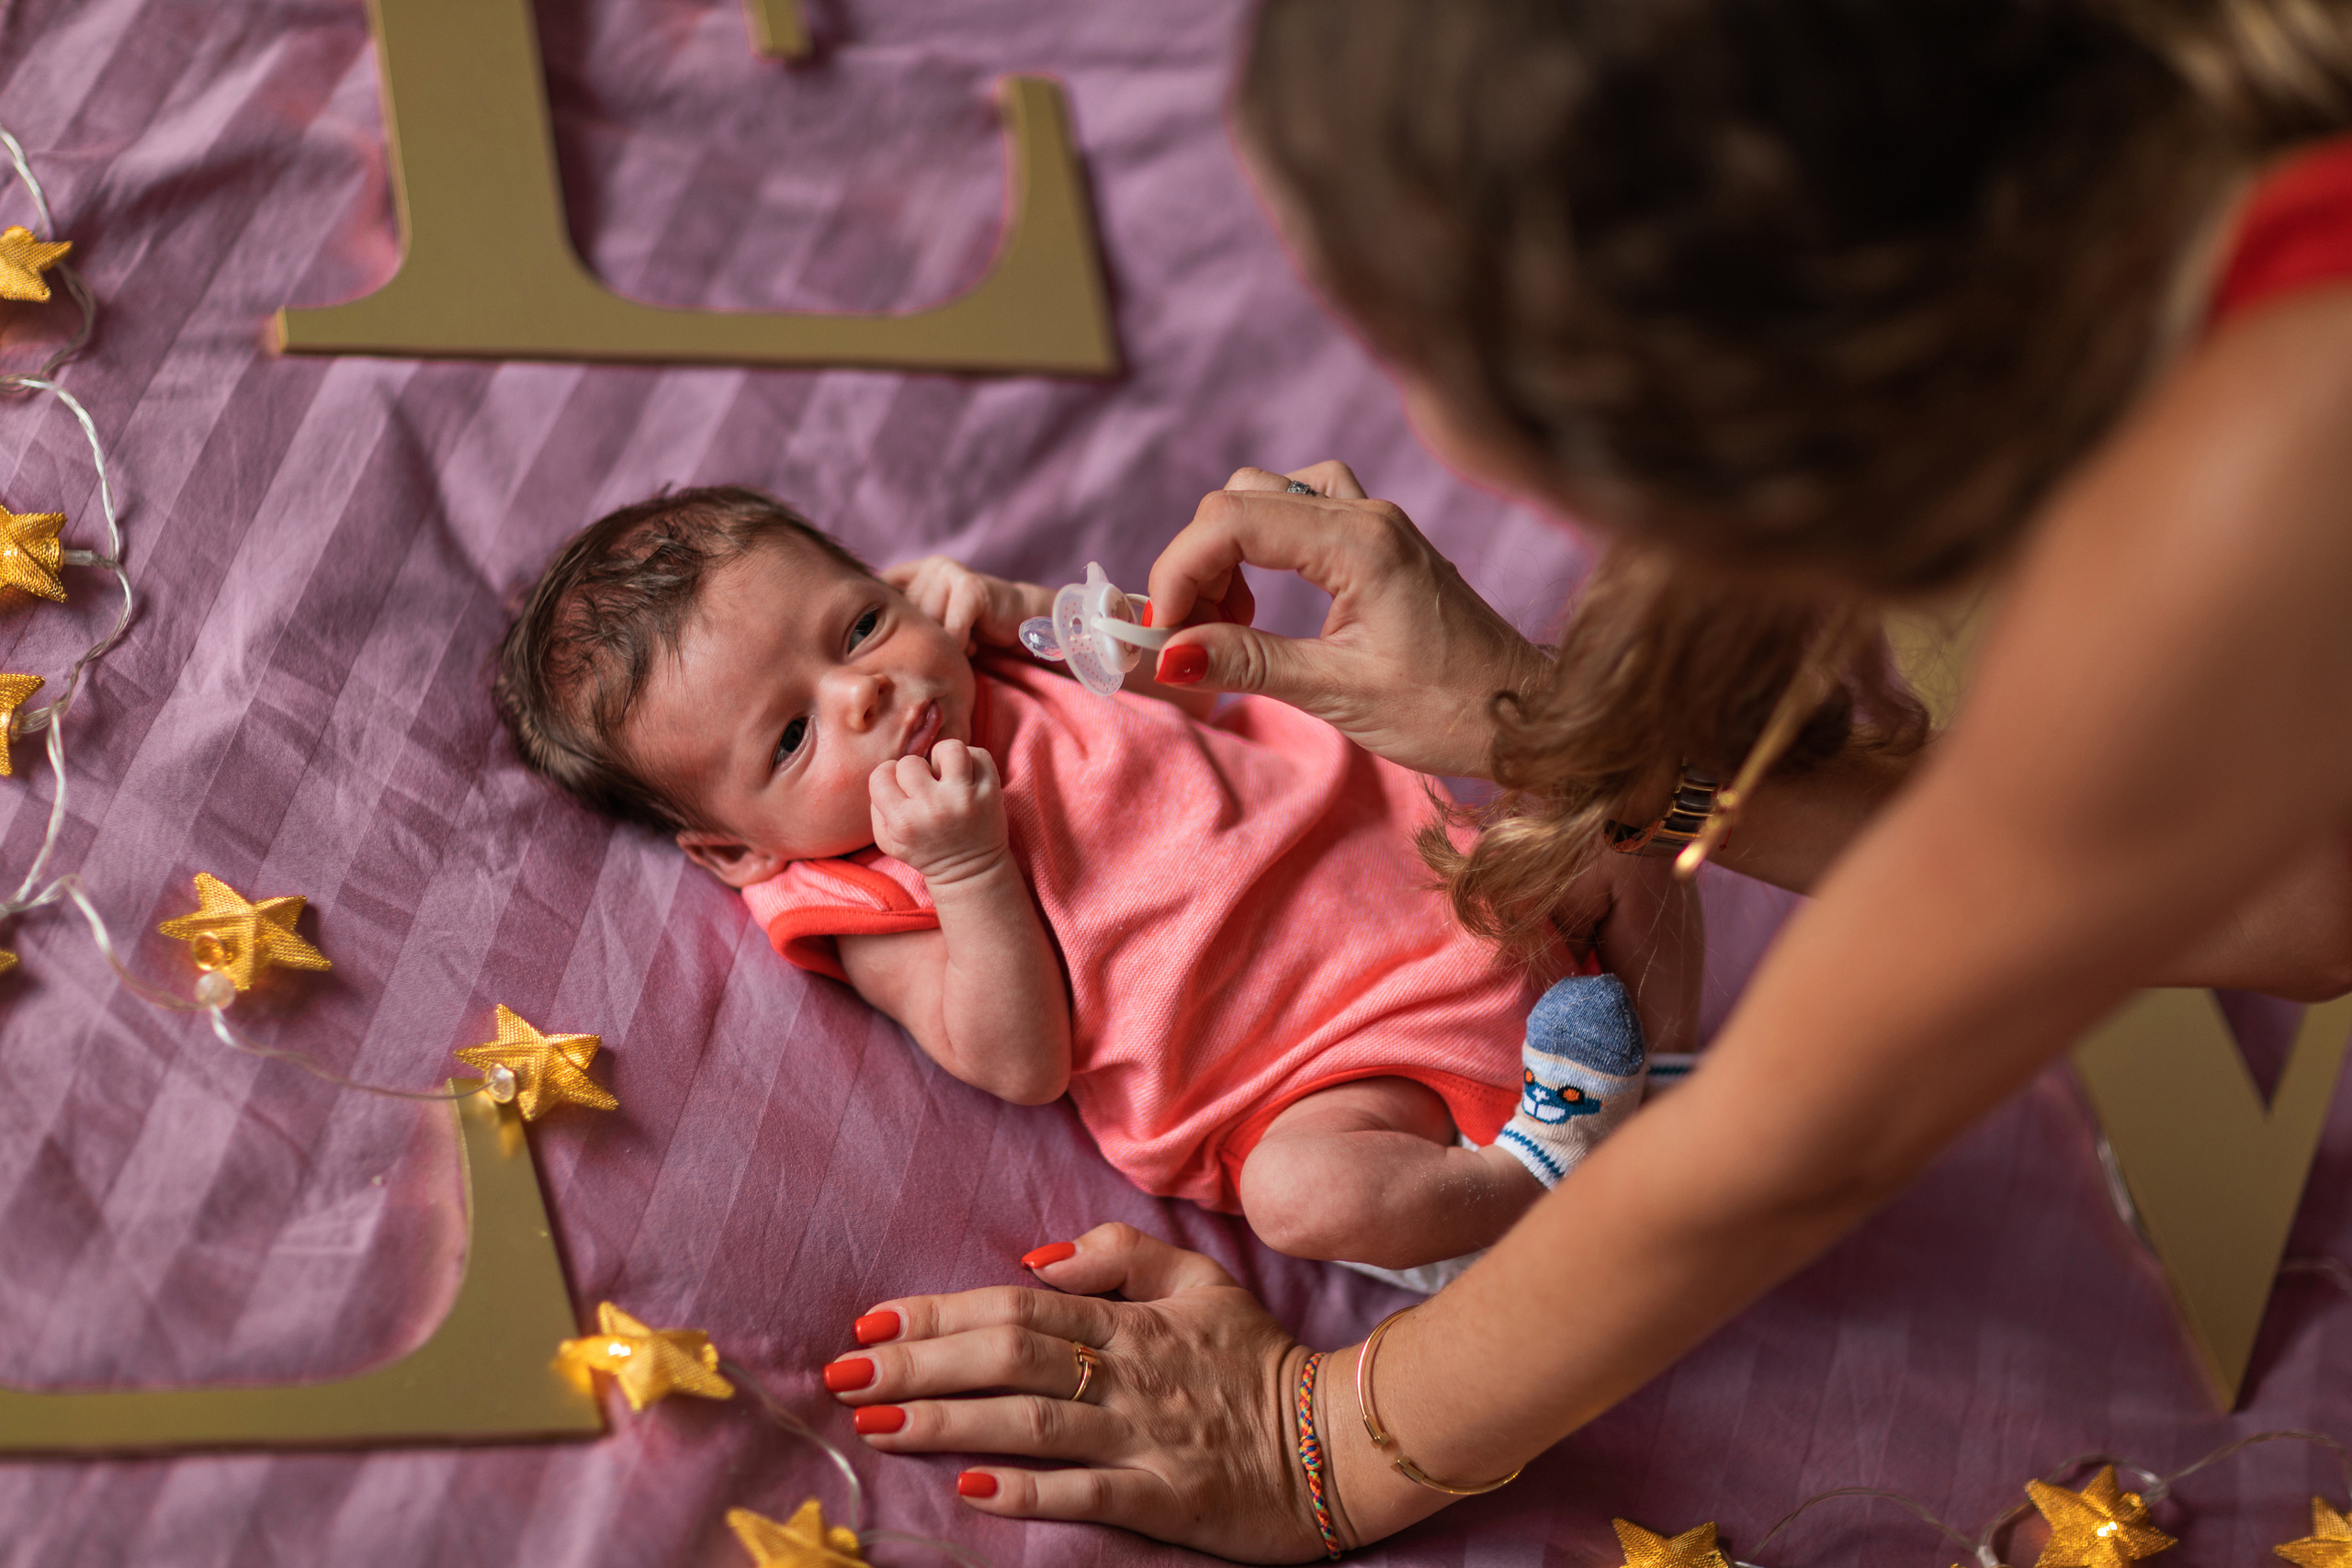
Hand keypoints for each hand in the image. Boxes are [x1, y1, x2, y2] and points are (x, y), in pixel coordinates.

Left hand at [823, 1223, 1331, 1563]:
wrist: (1337, 1442)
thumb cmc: (1256, 1361)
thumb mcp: (1200, 1280)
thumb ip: (1121, 1254)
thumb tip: (1035, 1258)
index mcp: (1131, 1320)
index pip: (1017, 1305)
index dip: (938, 1312)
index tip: (870, 1323)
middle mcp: (1129, 1374)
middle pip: (1007, 1358)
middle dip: (917, 1365)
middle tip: (842, 1375)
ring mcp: (1145, 1438)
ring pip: (1030, 1422)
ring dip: (945, 1422)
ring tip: (875, 1425)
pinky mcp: (1165, 1500)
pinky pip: (1086, 1491)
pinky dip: (1027, 1488)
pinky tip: (969, 1486)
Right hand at [868, 740, 1008, 885]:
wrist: (970, 871)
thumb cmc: (925, 851)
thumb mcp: (888, 841)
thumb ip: (876, 807)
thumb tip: (886, 772)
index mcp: (904, 822)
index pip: (881, 775)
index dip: (889, 777)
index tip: (901, 789)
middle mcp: (933, 808)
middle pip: (910, 762)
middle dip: (915, 771)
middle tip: (925, 787)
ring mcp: (965, 799)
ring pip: (948, 748)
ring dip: (944, 757)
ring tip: (947, 775)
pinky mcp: (991, 792)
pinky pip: (979, 754)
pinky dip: (972, 760)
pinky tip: (966, 777)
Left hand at [884, 556, 1052, 653]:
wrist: (1019, 621)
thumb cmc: (973, 628)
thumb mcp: (934, 621)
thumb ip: (909, 621)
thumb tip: (868, 641)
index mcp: (916, 572)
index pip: (881, 590)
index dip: (877, 616)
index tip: (879, 637)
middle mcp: (930, 567)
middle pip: (907, 619)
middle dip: (923, 640)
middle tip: (945, 645)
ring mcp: (949, 573)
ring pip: (929, 627)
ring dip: (945, 645)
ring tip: (963, 641)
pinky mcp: (968, 587)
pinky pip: (952, 632)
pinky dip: (962, 646)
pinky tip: (973, 643)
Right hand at [1144, 462, 1551, 777]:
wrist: (1528, 717)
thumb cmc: (1452, 711)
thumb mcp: (1342, 694)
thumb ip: (1251, 661)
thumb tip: (1171, 651)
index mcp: (1361, 543)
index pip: (1233, 519)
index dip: (1179, 570)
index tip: (1164, 632)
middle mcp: (1368, 514)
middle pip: (1241, 498)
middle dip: (1197, 562)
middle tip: (1193, 636)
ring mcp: (1377, 520)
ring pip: (1269, 493)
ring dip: (1229, 549)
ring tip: (1231, 619)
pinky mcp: (1380, 538)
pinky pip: (1301, 508)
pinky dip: (1265, 542)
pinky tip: (1268, 594)